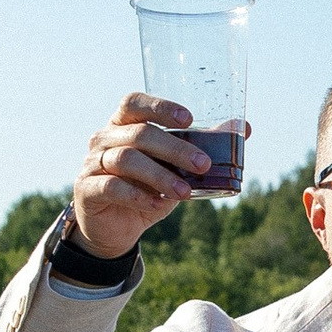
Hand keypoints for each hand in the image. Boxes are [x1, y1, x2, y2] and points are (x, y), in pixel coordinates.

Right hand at [70, 95, 248, 259]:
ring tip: (185, 192)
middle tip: (202, 164)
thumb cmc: (146, 189)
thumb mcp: (174, 169)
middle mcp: (104, 138)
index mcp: (123, 125)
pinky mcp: (86, 189)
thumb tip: (245, 129)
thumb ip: (201, 148)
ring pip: (126, 160)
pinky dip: (138, 196)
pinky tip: (158, 205)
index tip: (189, 119)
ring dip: (160, 176)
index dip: (160, 107)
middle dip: (175, 149)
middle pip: (139, 134)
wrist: (114, 228)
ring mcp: (92, 163)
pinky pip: (112, 186)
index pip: (134, 103)